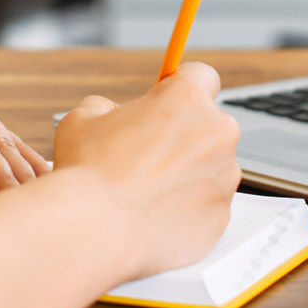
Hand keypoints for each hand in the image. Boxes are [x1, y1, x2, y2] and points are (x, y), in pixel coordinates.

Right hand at [53, 62, 241, 278]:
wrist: (94, 230)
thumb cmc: (88, 172)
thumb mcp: (83, 118)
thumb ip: (107, 107)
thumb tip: (112, 113)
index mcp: (187, 98)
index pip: (202, 76)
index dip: (182, 89)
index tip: (169, 102)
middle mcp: (216, 133)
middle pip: (209, 126)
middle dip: (184, 138)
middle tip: (147, 156)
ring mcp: (224, 177)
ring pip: (210, 169)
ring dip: (187, 175)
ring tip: (145, 192)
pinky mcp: (221, 215)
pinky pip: (207, 207)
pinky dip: (187, 210)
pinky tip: (154, 215)